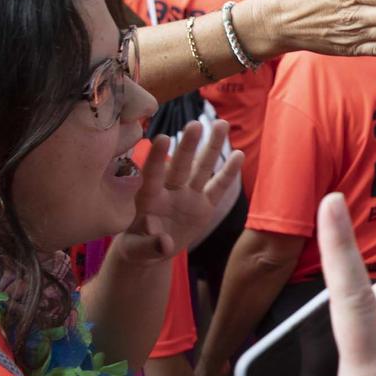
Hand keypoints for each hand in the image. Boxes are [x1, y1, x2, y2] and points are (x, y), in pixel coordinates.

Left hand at [116, 120, 242, 263]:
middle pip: (180, 166)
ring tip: (221, 124)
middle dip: (187, 146)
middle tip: (195, 124)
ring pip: (201, 169)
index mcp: (147, 198)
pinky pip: (217, 188)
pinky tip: (238, 155)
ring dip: (211, 147)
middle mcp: (169, 190)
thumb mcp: (136, 251)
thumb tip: (164, 243)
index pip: (152, 175)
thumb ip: (149, 246)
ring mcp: (188, 195)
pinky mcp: (204, 205)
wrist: (151, 248)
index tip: (162, 138)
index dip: (156, 158)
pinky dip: (228, 173)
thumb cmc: (136, 247)